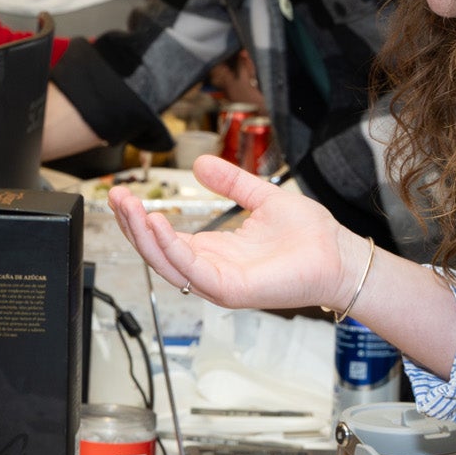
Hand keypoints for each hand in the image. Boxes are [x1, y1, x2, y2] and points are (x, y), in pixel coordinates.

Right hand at [108, 155, 366, 313]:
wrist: (340, 255)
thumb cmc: (310, 236)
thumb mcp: (262, 197)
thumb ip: (231, 182)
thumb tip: (199, 164)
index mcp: (215, 251)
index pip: (165, 239)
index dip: (142, 218)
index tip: (125, 193)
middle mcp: (211, 270)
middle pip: (157, 253)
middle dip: (132, 225)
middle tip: (116, 196)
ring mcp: (219, 284)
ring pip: (167, 264)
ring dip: (144, 235)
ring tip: (129, 207)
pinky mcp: (231, 290)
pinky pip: (192, 271)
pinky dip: (171, 249)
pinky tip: (157, 225)